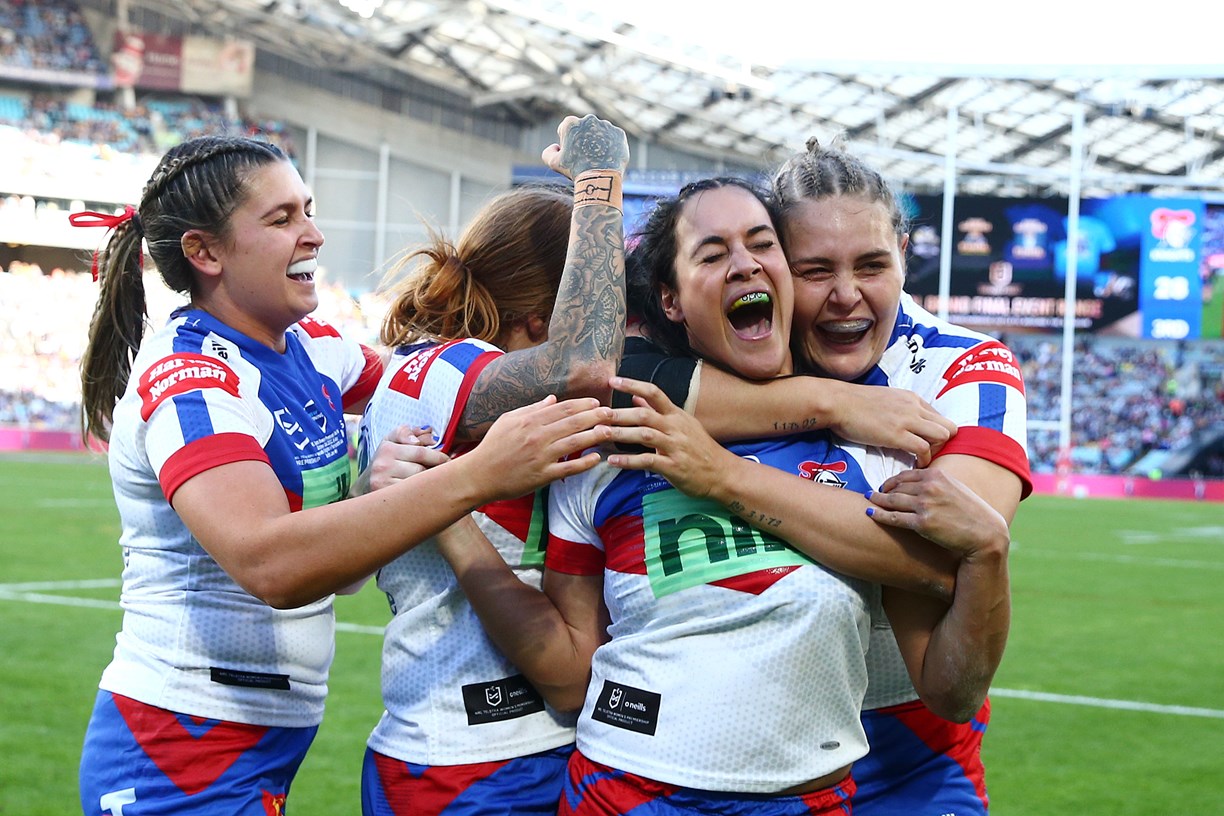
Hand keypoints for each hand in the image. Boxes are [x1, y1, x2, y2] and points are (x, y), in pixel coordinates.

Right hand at [356, 425, 447, 496]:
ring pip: (417, 485)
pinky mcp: (386, 499)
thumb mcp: (392, 440)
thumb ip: (407, 433)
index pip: (420, 452)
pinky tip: (419, 492)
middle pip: (420, 470)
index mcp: (387, 448)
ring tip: (426, 482)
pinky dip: (419, 494)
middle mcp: (382, 466)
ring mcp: (383, 484)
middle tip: (440, 473)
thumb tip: (428, 432)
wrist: (366, 483)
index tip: (446, 460)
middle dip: (433, 471)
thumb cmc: (386, 459)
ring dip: (426, 484)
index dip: (438, 457)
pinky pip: (412, 496)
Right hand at [462, 396, 611, 501]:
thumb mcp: (508, 420)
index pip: (563, 408)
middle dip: (596, 417)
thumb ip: (532, 409)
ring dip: (595, 436)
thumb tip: (553, 399)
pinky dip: (584, 463)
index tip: (597, 403)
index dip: (583, 405)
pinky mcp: (542, 476)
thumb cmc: (493, 446)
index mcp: (530, 420)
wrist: (479, 475)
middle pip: (574, 422)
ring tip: (610, 431)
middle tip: (612, 414)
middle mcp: (538, 436)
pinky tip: (596, 458)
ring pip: (575, 443)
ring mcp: (541, 456)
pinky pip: (568, 468)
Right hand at [541, 114, 629, 178]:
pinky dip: (610, 146)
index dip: (566, 142)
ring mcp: (606, 126)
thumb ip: (548, 152)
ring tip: (597, 159)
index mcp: (571, 123)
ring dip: (597, 142)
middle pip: (583, 129)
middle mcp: (589, 119)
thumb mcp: (554, 163)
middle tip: (585, 157)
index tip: (571, 153)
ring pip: (599, 132)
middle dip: (583, 139)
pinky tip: (607, 158)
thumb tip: (556, 146)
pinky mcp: (619, 134)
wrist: (600, 179)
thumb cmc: (575, 171)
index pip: (566, 129)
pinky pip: (613, 138)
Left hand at [602, 376, 730, 499]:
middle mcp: (675, 427)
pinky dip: (629, 461)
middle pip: (644, 414)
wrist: (723, 473)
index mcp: (676, 415)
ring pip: (644, 436)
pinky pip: (648, 461)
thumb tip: (636, 395)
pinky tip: (613, 461)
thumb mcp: (681, 424)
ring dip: (620, 434)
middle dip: (619, 413)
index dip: (632, 384)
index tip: (611, 381)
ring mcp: (675, 447)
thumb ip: (657, 410)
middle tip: (597, 413)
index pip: (654, 393)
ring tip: (599, 435)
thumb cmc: (699, 448)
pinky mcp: (674, 467)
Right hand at [824, 382, 956, 466]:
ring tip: (922, 459)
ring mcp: (907, 420)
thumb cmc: (855, 403)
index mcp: (912, 399)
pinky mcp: (896, 434)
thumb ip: (900, 408)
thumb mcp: (885, 399)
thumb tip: (904, 421)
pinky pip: (923, 449)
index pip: (940, 417)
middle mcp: (914, 407)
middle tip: (928, 453)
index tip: (926, 444)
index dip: (935, 433)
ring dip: (935, 452)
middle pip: (949, 427)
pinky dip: (923, 460)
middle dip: (943, 444)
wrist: (838, 402)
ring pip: (942, 436)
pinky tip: (914, 465)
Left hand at [866, 468, 1008, 560]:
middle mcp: (929, 487)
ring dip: (877, 500)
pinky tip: (870, 513)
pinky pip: (894, 518)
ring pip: (892, 501)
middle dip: (883, 490)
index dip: (893, 480)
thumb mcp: (955, 488)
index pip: (906, 475)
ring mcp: (925, 505)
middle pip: (897, 487)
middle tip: (874, 493)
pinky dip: (879, 515)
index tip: (886, 485)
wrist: (985, 534)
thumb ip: (937, 482)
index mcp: (937, 475)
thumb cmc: (972, 512)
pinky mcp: (922, 524)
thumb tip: (919, 480)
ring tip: (869, 500)